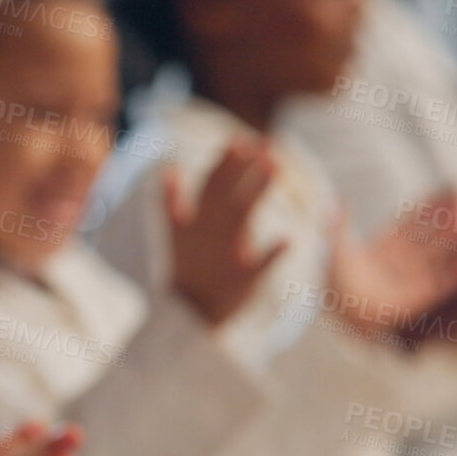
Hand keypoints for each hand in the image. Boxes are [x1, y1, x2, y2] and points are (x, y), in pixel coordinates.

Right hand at [167, 139, 287, 325]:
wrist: (188, 316)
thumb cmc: (188, 270)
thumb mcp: (174, 235)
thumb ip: (172, 202)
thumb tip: (168, 169)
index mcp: (195, 220)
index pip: (211, 184)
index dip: (226, 162)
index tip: (242, 139)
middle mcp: (209, 233)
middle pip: (226, 193)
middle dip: (242, 168)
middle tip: (261, 144)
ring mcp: (226, 254)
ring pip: (241, 217)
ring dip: (256, 191)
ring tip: (275, 167)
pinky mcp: (243, 280)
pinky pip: (260, 266)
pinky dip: (271, 254)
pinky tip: (288, 240)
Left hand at [327, 191, 456, 335]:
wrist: (345, 315)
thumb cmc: (339, 283)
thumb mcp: (338, 252)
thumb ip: (339, 228)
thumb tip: (336, 202)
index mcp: (389, 242)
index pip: (415, 219)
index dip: (432, 206)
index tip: (450, 191)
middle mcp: (406, 257)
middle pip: (432, 235)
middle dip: (448, 222)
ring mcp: (415, 275)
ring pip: (441, 255)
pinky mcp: (422, 296)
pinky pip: (444, 283)